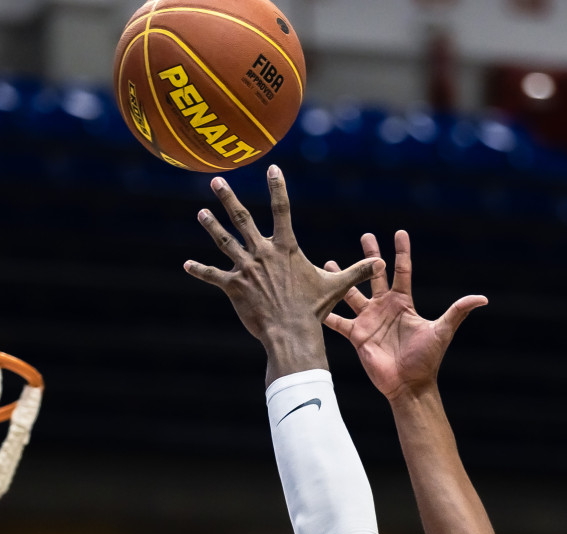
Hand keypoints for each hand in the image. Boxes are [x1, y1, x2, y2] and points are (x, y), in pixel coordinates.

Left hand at [184, 166, 378, 383]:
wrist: (290, 331)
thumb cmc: (313, 309)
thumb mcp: (335, 286)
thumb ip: (355, 271)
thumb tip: (380, 263)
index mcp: (285, 248)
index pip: (282, 209)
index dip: (278, 187)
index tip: (273, 168)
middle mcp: (262, 253)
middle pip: (242, 219)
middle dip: (229, 198)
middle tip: (217, 181)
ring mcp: (245, 268)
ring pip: (224, 241)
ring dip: (211, 226)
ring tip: (201, 213)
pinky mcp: (233, 287)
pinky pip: (213, 276)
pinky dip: (199, 270)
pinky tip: (187, 264)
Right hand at [324, 230, 485, 404]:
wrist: (408, 385)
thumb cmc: (427, 359)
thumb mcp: (442, 331)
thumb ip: (457, 312)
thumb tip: (482, 298)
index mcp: (403, 303)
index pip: (402, 271)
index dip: (401, 252)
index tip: (400, 232)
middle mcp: (384, 308)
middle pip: (374, 276)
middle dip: (369, 256)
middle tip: (365, 235)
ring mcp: (369, 320)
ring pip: (352, 294)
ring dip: (342, 278)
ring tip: (329, 263)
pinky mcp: (356, 335)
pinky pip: (338, 321)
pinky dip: (326, 313)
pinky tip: (314, 301)